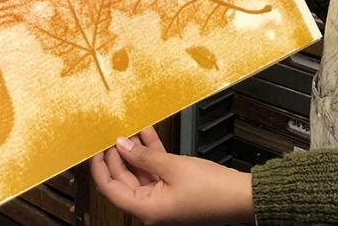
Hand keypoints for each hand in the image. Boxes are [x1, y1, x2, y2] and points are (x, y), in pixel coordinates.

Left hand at [90, 126, 253, 225]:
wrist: (242, 197)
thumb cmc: (212, 190)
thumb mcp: (173, 167)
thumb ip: (144, 155)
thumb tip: (122, 145)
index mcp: (147, 209)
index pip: (110, 188)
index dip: (100, 167)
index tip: (95, 148)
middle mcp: (152, 207)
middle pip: (124, 179)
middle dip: (119, 154)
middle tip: (114, 132)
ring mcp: (163, 199)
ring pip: (140, 172)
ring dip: (136, 150)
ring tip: (130, 128)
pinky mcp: (174, 190)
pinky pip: (156, 170)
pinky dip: (152, 153)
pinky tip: (148, 133)